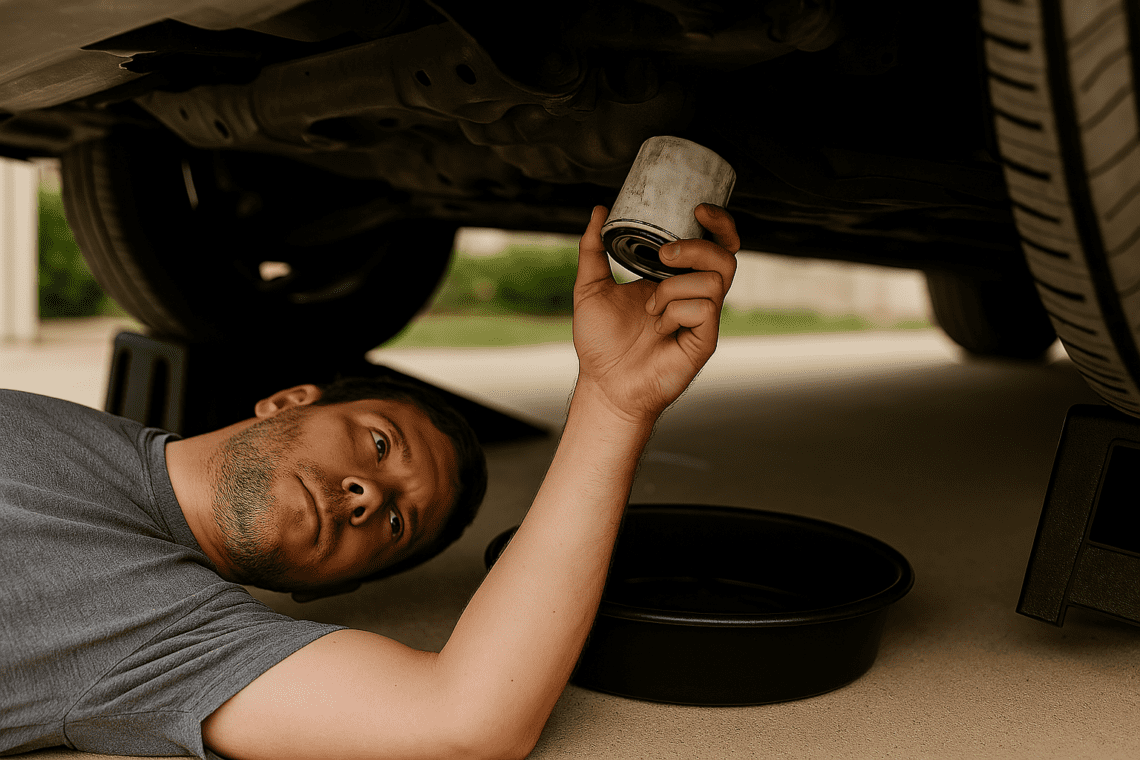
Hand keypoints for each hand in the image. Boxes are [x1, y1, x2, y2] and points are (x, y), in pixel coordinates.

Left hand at [572, 203, 739, 423]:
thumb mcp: (590, 286)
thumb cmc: (601, 341)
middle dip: (698, 246)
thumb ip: (593, 249)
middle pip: (725, 255)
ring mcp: (702, 317)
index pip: (712, 243)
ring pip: (715, 280)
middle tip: (664, 256)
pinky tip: (660, 328)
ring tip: (650, 307)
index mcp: (675, 277)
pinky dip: (677, 312)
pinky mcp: (705, 339)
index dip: (717, 223)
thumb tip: (599, 211)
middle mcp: (694, 294)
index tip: (698, 209)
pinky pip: (705, 309)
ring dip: (676, 286)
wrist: (604, 383)